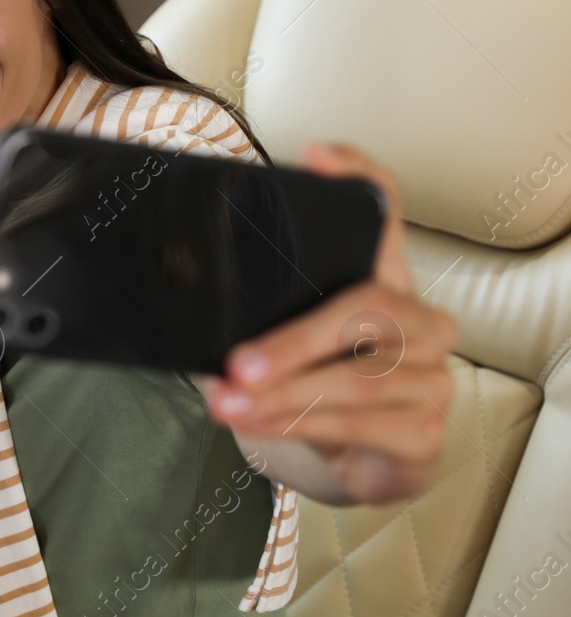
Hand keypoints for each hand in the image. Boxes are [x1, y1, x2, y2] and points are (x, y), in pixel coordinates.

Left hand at [204, 142, 457, 504]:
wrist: (358, 460)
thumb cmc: (312, 383)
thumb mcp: (284, 341)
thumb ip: (256, 311)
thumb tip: (183, 291)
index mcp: (382, 279)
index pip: (383, 210)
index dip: (358, 176)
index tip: (314, 156)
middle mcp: (419, 320)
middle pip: (368, 307)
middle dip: (294, 341)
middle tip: (236, 365)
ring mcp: (432, 376)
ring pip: (359, 379)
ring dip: (283, 395)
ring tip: (227, 404)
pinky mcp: (426, 431)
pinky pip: (362, 424)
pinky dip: (300, 425)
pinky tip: (259, 424)